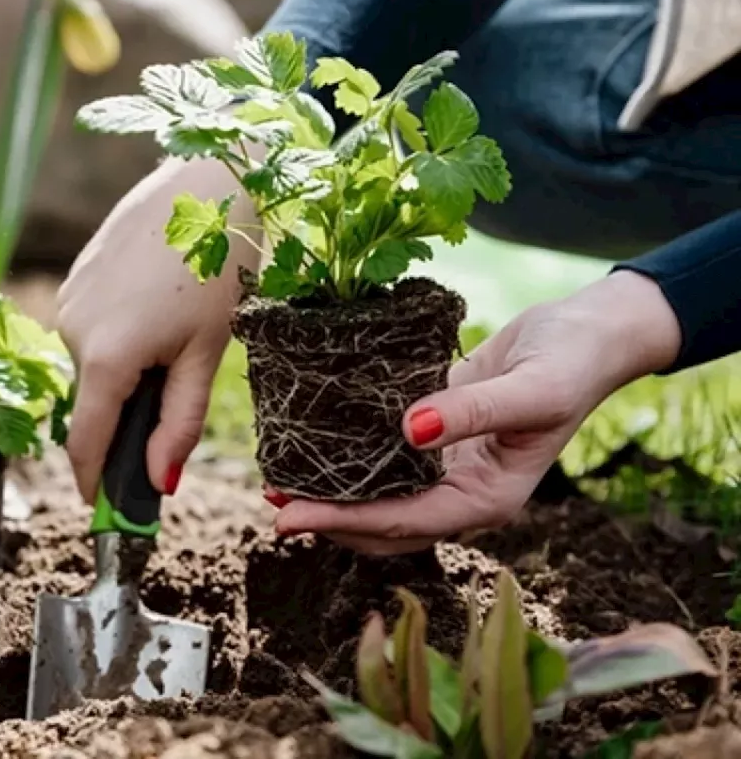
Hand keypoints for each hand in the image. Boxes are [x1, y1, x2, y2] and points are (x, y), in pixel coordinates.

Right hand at [57, 156, 259, 503]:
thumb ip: (179, 424)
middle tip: (175, 395)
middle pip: (94, 402)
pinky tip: (158, 308)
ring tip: (176, 334)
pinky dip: (118, 339)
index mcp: (106, 357)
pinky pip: (91, 329)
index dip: (93, 482)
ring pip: (93, 364)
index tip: (105, 509)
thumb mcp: (206, 355)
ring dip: (124, 373)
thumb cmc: (218, 267)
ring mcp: (69, 300)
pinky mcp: (75, 277)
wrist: (209, 182)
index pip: (86, 441)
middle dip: (125, 417)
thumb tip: (159, 484)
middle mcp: (73, 330)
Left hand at [271, 270, 682, 554]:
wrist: (585, 333)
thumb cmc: (570, 363)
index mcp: (487, 499)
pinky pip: (383, 457)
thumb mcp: (531, 389)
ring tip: (279, 484)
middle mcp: (461, 492)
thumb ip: (474, 412)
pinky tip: (312, 443)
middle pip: (383, 525)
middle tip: (272, 507)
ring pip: (378, 497)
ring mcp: (446, 467)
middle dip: (328, 521)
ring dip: (332, 496)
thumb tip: (411, 432)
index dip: (343, 522)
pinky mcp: (434, 435)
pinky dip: (348, 457)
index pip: (403, 522)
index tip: (290, 519)